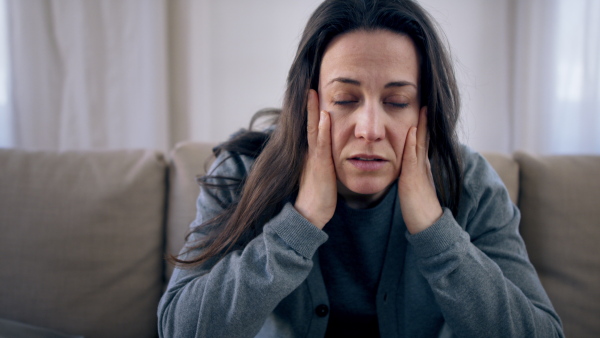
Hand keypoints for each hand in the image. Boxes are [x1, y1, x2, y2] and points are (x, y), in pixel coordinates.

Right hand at [294, 89, 336, 228]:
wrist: (310, 214)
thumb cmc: (319, 197)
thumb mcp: (322, 175)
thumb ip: (324, 162)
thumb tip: (329, 154)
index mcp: (313, 153)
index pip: (314, 128)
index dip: (313, 112)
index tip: (314, 95)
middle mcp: (311, 152)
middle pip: (310, 124)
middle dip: (310, 105)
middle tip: (309, 86)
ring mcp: (313, 158)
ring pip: (314, 129)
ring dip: (313, 111)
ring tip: (312, 92)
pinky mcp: (320, 166)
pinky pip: (321, 144)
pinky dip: (323, 129)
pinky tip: (325, 116)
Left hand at [398, 107, 442, 233]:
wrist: (426, 225)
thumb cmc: (418, 209)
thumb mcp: (413, 187)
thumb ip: (410, 176)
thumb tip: (406, 168)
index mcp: (420, 167)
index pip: (421, 141)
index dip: (422, 125)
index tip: (423, 109)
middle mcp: (422, 166)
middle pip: (424, 137)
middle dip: (425, 120)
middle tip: (428, 101)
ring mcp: (419, 171)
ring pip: (420, 143)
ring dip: (421, 125)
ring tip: (425, 107)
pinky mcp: (413, 179)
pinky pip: (412, 157)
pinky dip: (412, 142)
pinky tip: (411, 130)